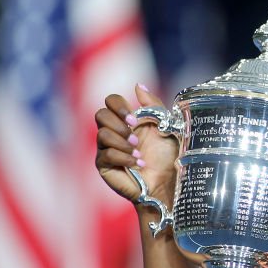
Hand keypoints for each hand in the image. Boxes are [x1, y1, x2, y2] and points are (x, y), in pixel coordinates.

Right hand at [94, 84, 178, 203]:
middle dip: (119, 124)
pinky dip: (124, 157)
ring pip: (102, 134)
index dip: (118, 105)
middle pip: (100, 114)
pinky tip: (137, 163)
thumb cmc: (168, 156)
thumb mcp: (165, 126)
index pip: (110, 101)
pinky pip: (106, 154)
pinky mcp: (104, 165)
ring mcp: (106, 148)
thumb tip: (137, 85)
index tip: (133, 118)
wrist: (167, 182)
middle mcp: (114, 132)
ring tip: (139, 152)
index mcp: (127, 120)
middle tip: (135, 137)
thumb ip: (152, 105)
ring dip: (124, 143)